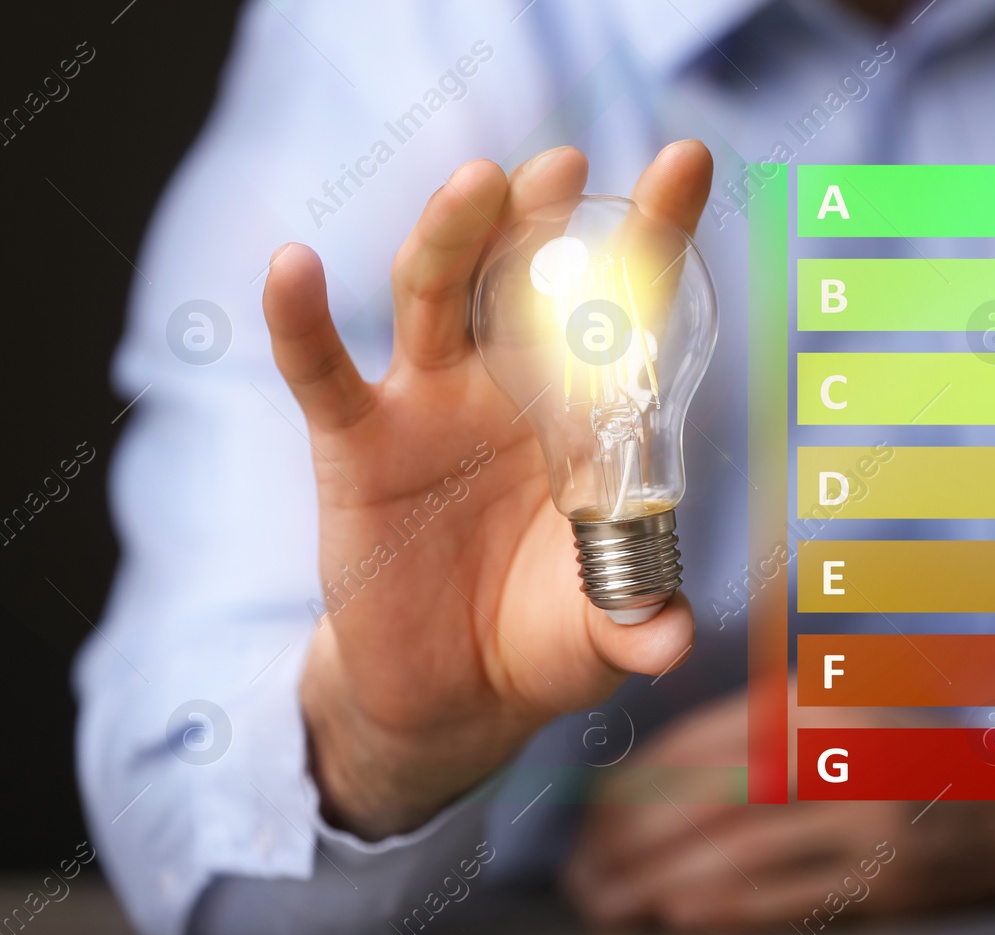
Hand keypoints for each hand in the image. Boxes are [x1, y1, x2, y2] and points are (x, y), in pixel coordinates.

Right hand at [262, 143, 712, 838]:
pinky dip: (300, 321)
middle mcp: (509, 387)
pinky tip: (293, 267)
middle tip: (565, 168)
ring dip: (451, 238)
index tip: (685, 163)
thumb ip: (635, 622)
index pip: (624, 311)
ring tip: (479, 185)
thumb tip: (674, 639)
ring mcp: (429, 405)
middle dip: (543, 220)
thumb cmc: (541, 642)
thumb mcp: (598, 635)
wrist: (452, 694)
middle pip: (523, 278)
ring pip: (432, 297)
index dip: (653, 239)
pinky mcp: (355, 445)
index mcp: (584, 411)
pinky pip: (320, 373)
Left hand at [562, 692, 994, 933]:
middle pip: (703, 797)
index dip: (630, 788)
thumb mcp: (830, 712)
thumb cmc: (900, 755)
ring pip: (735, 848)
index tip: (586, 822)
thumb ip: (752, 732)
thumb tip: (643, 784)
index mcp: (811, 699)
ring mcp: (866, 812)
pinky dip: (725, 906)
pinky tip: (675, 915)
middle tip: (580, 874)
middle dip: (627, 842)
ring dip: (657, 883)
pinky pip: (789, 894)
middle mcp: (836, 745)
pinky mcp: (889, 875)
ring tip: (608, 904)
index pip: (695, 745)